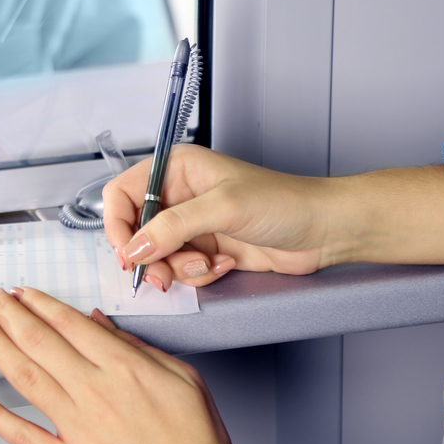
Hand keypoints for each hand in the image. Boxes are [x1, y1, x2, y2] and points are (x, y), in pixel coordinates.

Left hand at [0, 286, 261, 443]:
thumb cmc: (196, 443)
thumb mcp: (183, 377)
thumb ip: (137, 346)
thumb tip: (101, 324)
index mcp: (123, 367)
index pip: (68, 323)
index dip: (38, 303)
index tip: (20, 291)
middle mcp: (94, 392)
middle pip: (38, 341)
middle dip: (7, 313)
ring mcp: (77, 428)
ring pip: (24, 376)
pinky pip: (22, 435)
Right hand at [102, 144, 443, 291]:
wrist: (325, 231)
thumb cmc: (285, 202)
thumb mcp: (222, 208)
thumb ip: (172, 227)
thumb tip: (134, 248)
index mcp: (175, 168)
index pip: (122, 194)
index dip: (118, 225)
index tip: (128, 253)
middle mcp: (178, 195)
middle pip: (135, 231)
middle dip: (150, 256)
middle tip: (163, 273)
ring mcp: (191, 224)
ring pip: (157, 256)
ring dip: (179, 268)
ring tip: (207, 265)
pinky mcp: (204, 249)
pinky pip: (181, 270)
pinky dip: (198, 275)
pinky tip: (224, 265)